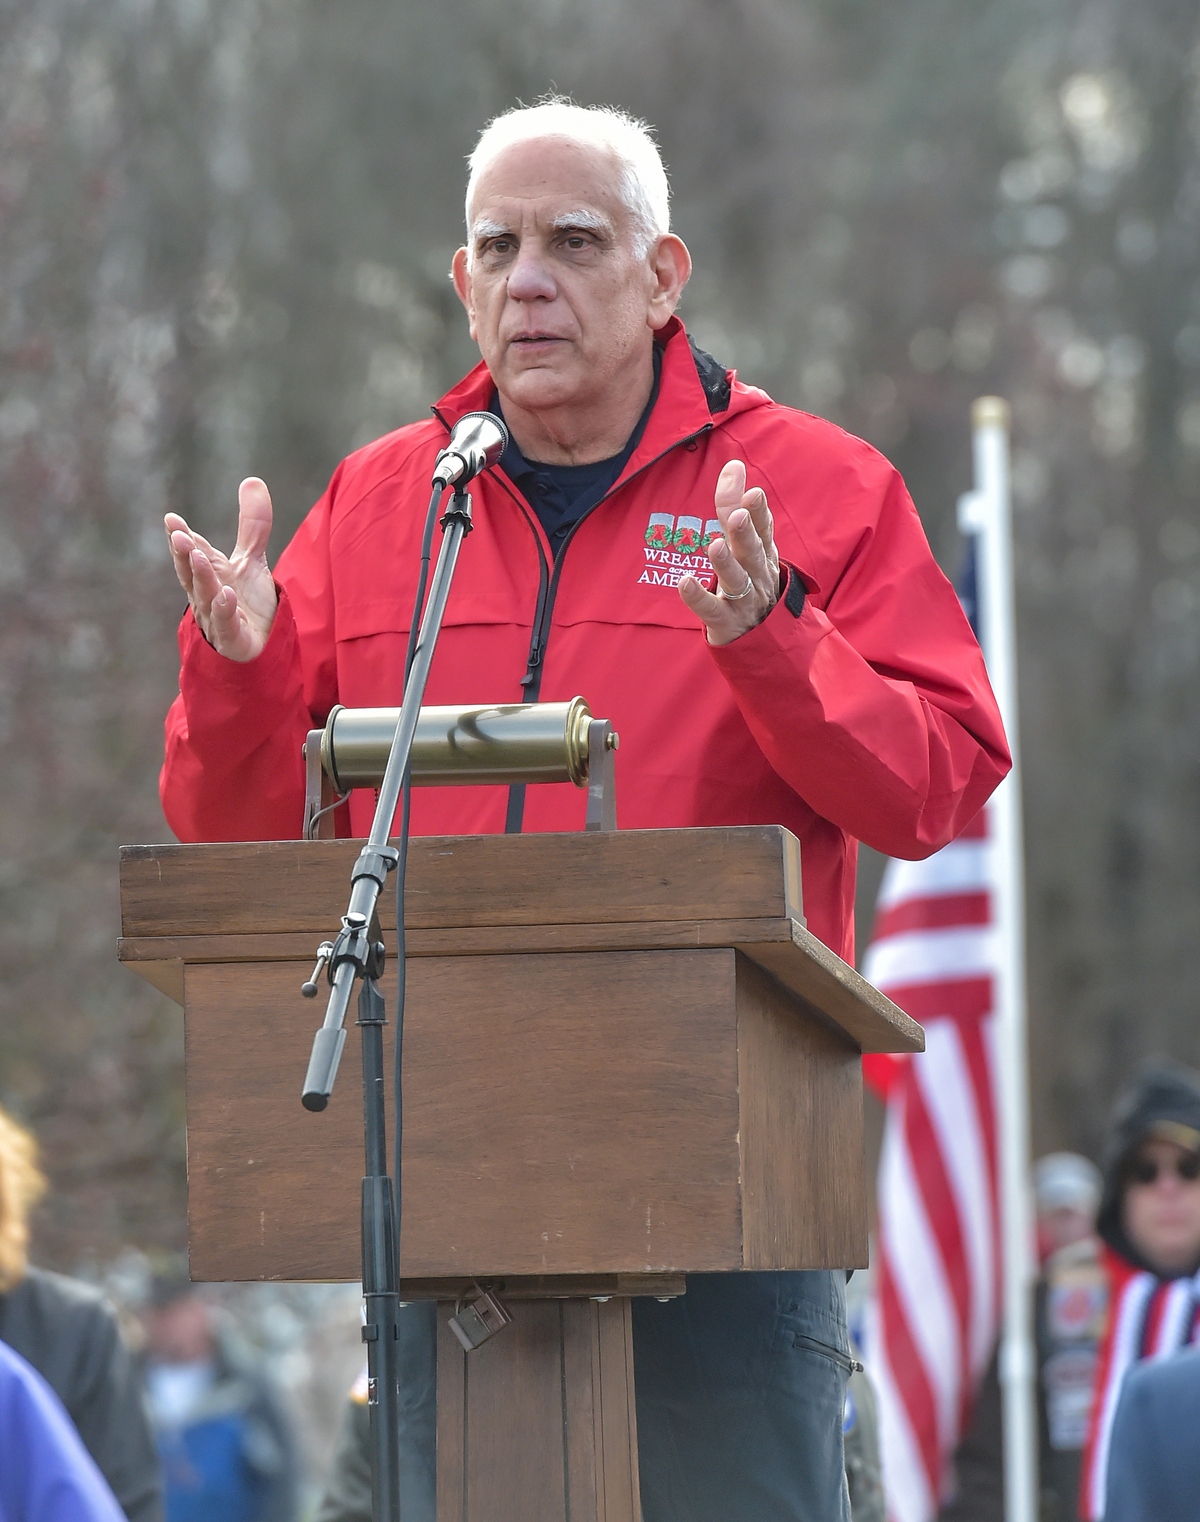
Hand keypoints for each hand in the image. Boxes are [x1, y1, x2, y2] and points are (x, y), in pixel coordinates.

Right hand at [165, 478, 278, 661]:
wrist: (261, 646)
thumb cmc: (247, 604)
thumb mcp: (252, 559)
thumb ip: (252, 525)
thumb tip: (252, 480)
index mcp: (209, 574)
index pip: (194, 552)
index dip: (183, 536)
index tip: (172, 519)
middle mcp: (208, 594)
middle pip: (192, 573)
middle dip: (184, 554)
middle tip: (178, 534)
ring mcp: (218, 618)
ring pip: (205, 596)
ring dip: (201, 577)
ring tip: (199, 556)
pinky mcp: (234, 639)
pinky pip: (226, 625)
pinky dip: (224, 610)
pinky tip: (226, 594)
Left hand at [678, 459, 779, 645]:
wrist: (763, 640)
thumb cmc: (752, 583)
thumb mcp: (747, 545)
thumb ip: (734, 505)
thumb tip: (733, 465)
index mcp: (763, 555)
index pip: (764, 531)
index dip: (759, 513)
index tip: (753, 493)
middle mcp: (757, 576)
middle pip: (753, 553)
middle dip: (746, 534)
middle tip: (738, 516)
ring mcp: (743, 602)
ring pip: (737, 581)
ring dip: (727, 563)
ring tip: (715, 545)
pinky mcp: (726, 624)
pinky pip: (711, 611)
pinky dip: (698, 598)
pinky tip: (685, 583)